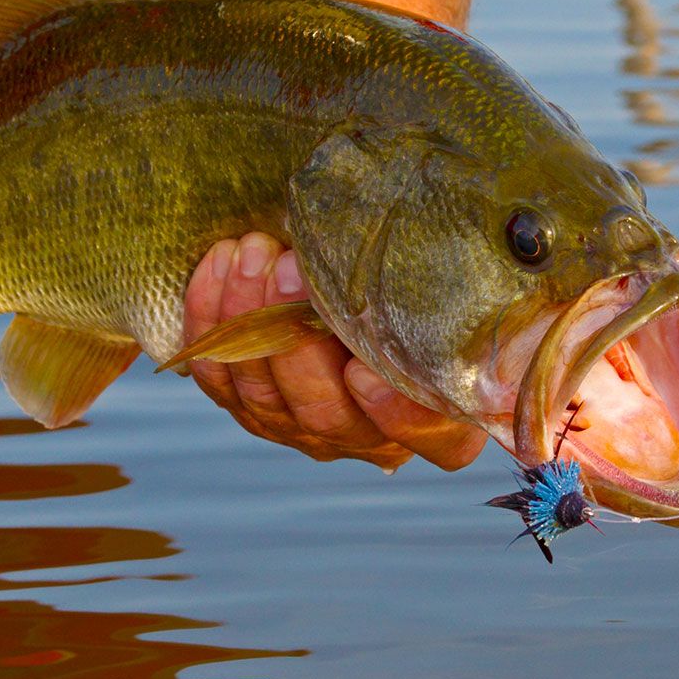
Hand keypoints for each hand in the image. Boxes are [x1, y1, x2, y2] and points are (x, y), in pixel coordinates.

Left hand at [183, 233, 486, 470]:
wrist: (345, 281)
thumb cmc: (414, 284)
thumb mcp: (445, 287)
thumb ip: (449, 287)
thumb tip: (468, 240)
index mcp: (436, 422)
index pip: (427, 438)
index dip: (392, 411)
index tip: (365, 368)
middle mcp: (366, 437)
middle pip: (326, 416)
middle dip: (298, 341)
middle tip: (289, 266)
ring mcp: (300, 427)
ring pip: (263, 396)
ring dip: (249, 317)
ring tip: (252, 251)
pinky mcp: (248, 405)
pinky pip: (218, 376)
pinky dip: (210, 318)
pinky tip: (219, 262)